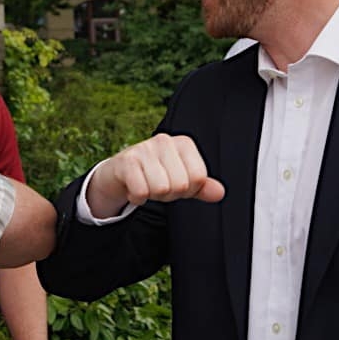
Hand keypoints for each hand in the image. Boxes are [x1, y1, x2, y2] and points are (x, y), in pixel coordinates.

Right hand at [86, 134, 225, 216]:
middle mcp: (165, 141)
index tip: (175, 182)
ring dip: (153, 196)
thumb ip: (201, 186)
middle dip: (169, 194)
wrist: (119, 172)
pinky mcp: (126, 161)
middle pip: (180, 185)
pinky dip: (138, 198)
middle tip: (158, 185)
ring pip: (161, 189)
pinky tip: (134, 188)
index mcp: (184, 143)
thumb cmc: (154, 174)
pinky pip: (141, 191)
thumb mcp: (181, 179)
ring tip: (146, 185)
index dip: (188, 189)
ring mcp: (144, 148)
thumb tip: (219, 192)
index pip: (199, 178)